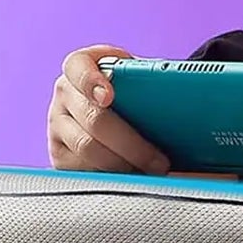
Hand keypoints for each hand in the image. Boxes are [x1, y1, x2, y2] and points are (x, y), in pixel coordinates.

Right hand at [47, 44, 170, 175]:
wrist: (109, 103)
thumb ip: (148, 77)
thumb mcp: (134, 74)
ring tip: (151, 172)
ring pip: (87, 149)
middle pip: (94, 120)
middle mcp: (65, 94)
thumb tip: (185, 90)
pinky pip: (81, 169)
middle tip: (159, 160)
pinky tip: (132, 177)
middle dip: (131, 144)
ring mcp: (57, 124)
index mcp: (80, 66)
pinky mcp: (58, 153)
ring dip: (124, 164)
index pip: (78, 67)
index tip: (108, 96)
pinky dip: (110, 176)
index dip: (91, 81)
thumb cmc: (128, 88)